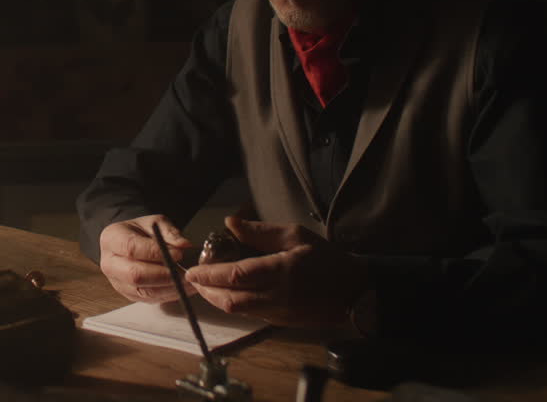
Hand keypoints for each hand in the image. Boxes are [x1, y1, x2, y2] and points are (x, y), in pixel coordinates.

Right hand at [99, 214, 195, 302]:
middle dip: (163, 275)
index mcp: (112, 238)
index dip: (156, 253)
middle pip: (135, 274)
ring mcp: (117, 282)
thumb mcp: (155, 223)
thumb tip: (183, 245)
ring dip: (169, 288)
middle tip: (184, 272)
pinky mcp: (128, 294)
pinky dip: (168, 295)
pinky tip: (182, 288)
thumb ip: (169, 231)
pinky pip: (149, 299)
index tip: (178, 254)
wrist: (130, 243)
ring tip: (188, 281)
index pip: (132, 248)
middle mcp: (109, 263)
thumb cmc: (142, 231)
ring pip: (144, 291)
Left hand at [184, 216, 368, 328]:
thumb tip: (230, 223)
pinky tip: (226, 293)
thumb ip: (261, 231)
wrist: (354, 291)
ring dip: (217, 299)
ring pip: (237, 311)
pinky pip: (249, 315)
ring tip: (204, 285)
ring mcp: (278, 313)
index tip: (192, 270)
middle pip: (231, 300)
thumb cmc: (326, 258)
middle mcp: (277, 296)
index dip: (210, 275)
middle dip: (207, 290)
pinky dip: (232, 304)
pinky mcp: (280, 322)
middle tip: (192, 278)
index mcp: (281, 272)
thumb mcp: (296, 235)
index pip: (237, 276)